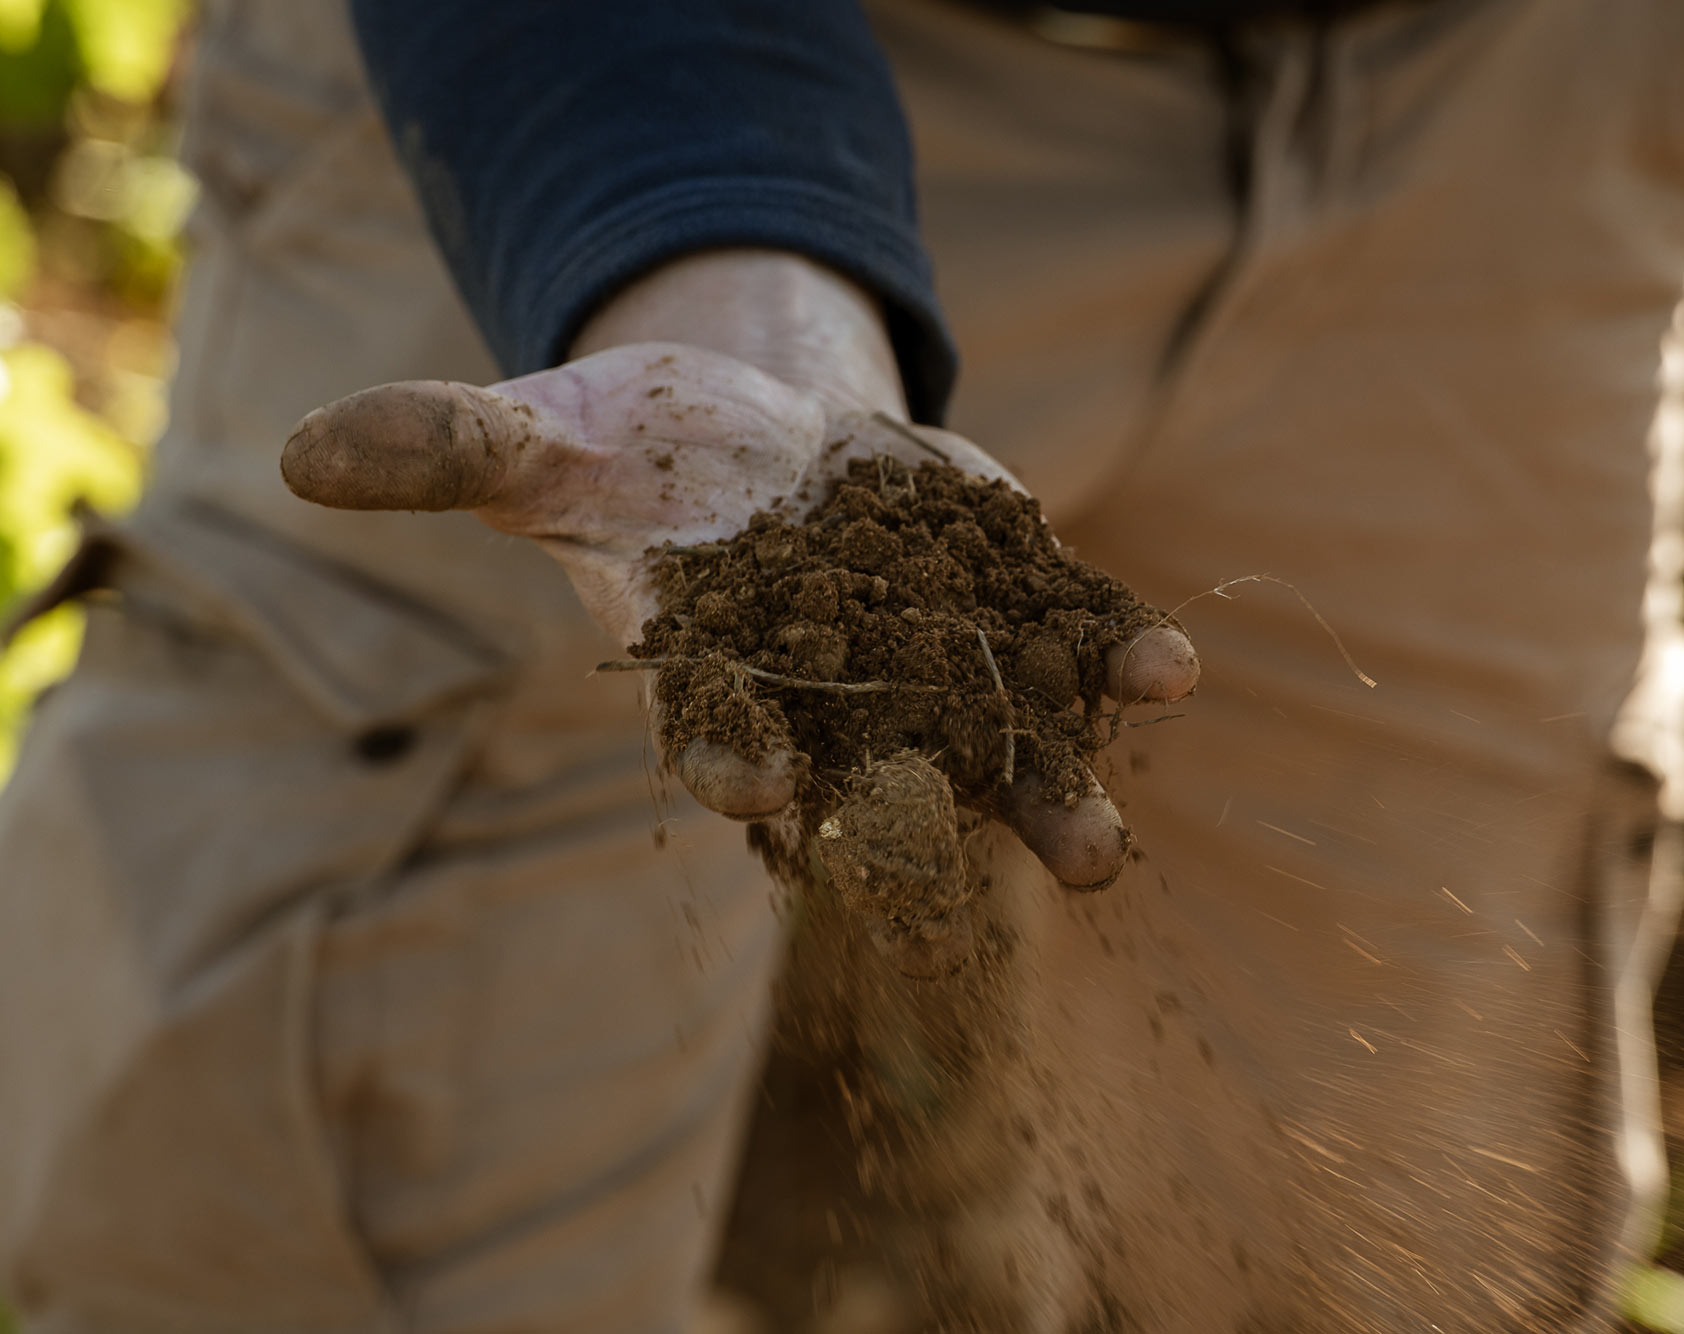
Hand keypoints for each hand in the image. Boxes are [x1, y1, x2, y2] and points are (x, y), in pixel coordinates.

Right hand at [278, 252, 1196, 887]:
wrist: (767, 424)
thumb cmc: (639, 448)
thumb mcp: (544, 433)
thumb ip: (450, 451)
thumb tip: (303, 449)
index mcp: (717, 681)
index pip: (721, 736)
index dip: (734, 756)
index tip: (757, 786)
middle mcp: (834, 703)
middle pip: (871, 782)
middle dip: (905, 828)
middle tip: (936, 878)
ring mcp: (933, 668)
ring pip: (993, 747)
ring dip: (1046, 793)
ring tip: (1098, 852)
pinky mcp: (1005, 611)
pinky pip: (1066, 643)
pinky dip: (1113, 659)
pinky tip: (1167, 669)